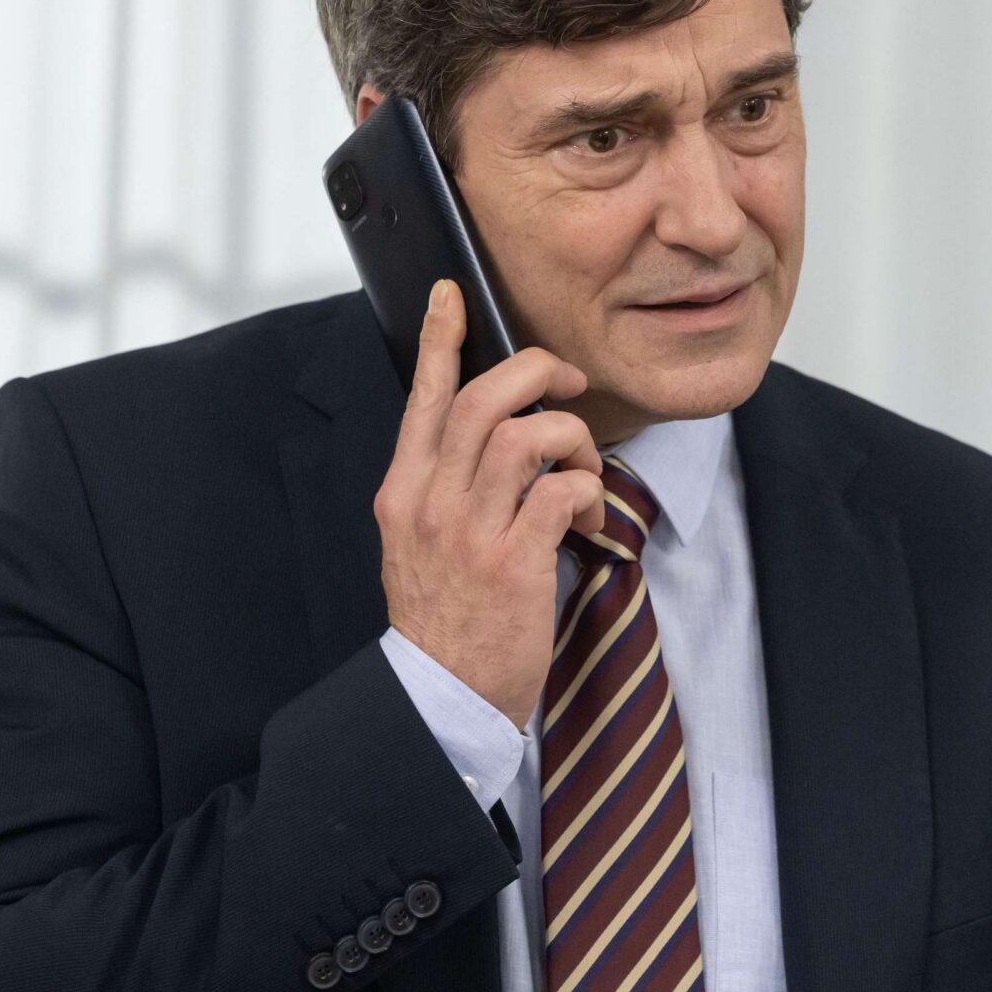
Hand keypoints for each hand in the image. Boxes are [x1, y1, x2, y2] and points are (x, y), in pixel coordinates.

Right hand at [375, 279, 607, 726]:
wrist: (442, 696)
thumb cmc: (442, 619)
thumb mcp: (418, 543)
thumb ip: (443, 489)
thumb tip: (490, 439)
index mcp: (403, 492)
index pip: (423, 398)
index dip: (440, 340)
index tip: (452, 295)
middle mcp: (431, 502)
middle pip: (487, 399)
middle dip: (538, 373)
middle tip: (569, 384)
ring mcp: (470, 531)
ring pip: (530, 436)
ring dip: (574, 440)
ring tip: (584, 470)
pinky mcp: (513, 562)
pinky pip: (562, 491)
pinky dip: (588, 493)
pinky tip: (588, 518)